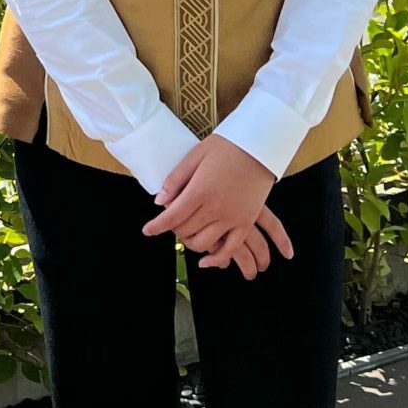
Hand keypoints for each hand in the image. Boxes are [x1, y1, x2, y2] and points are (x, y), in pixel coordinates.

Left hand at [142, 133, 294, 273]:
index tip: (147, 231)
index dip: (156, 226)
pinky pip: (231, 249)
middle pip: (186, 231)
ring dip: (191, 242)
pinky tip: (207, 261)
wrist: (260, 146)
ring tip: (187, 233)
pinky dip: (217, 259)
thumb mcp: (195, 155)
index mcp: (200, 190)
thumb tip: (159, 202)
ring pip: (204, 243)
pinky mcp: (246, 222)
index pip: (172, 217)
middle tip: (171, 222)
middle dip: (174, 230)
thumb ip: (175, 180)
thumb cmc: (227, 147)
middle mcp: (216, 208)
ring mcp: (233, 217)